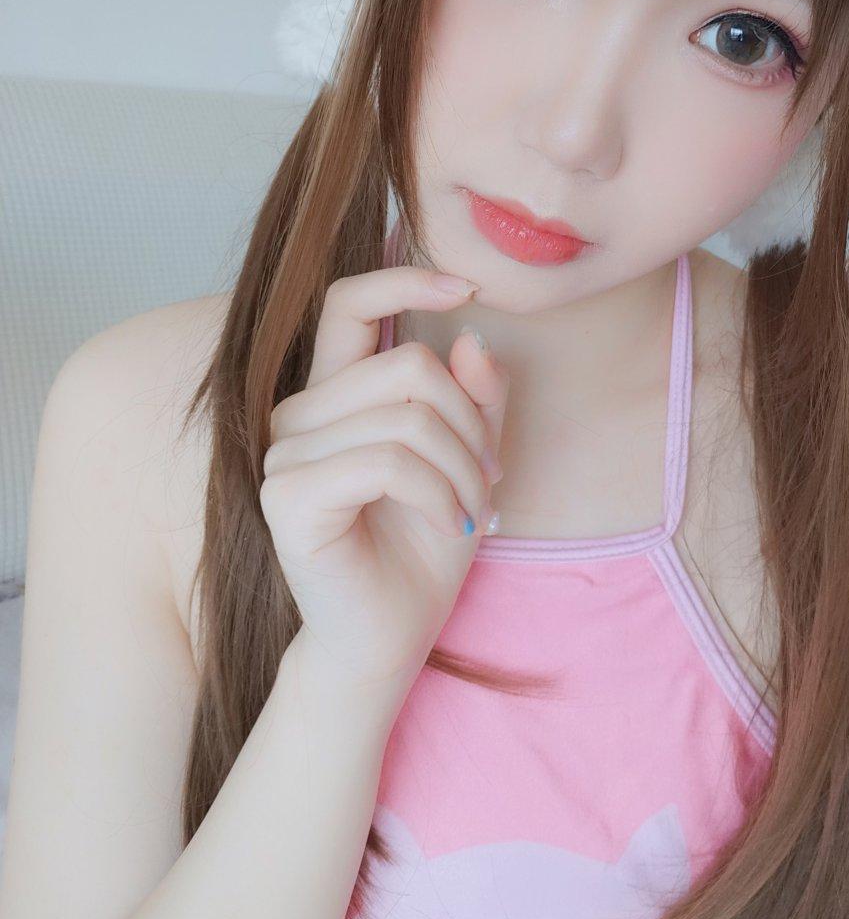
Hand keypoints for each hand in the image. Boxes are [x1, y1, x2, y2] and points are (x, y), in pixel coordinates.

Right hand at [259, 262, 507, 697]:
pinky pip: (389, 461)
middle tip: (491, 477)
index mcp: (334, 395)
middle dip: (472, 422)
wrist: (392, 638)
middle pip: (409, 364)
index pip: (347, 302)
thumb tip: (472, 337)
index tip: (467, 286)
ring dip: (464, 465)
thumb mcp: (468, 460)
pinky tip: (452, 523)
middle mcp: (298, 414)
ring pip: (408, 414)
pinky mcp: (290, 498)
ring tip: (475, 507)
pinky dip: (440, 492)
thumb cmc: (422, 549)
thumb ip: (473, 398)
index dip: (404, 279)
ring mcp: (285, 455)